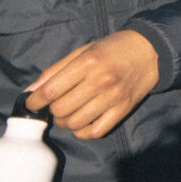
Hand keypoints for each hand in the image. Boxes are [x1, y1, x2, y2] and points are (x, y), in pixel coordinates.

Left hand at [25, 29, 160, 139]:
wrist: (150, 51)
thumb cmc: (112, 49)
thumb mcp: (82, 51)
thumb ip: (55, 70)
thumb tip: (30, 92)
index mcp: (88, 62)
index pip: (51, 90)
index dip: (35, 101)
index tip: (31, 103)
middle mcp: (100, 81)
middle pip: (61, 109)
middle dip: (51, 111)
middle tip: (54, 105)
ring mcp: (113, 97)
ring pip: (75, 123)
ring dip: (65, 122)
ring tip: (68, 113)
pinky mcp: (123, 110)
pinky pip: (95, 131)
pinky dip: (82, 132)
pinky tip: (81, 122)